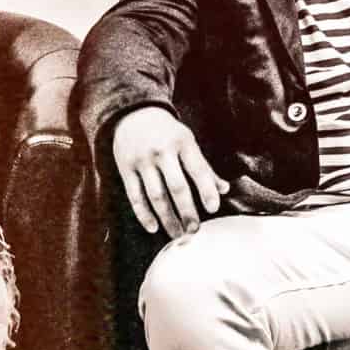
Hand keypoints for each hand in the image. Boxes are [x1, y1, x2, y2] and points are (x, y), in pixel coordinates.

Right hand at [110, 106, 225, 237]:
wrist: (133, 114)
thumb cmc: (167, 133)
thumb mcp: (188, 142)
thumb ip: (204, 167)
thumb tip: (224, 190)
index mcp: (183, 143)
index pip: (198, 169)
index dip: (206, 190)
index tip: (213, 208)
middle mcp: (162, 151)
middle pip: (176, 186)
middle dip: (187, 211)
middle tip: (194, 230)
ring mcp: (142, 161)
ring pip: (156, 195)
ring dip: (167, 218)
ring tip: (177, 234)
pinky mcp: (126, 169)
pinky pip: (135, 196)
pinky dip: (144, 214)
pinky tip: (153, 227)